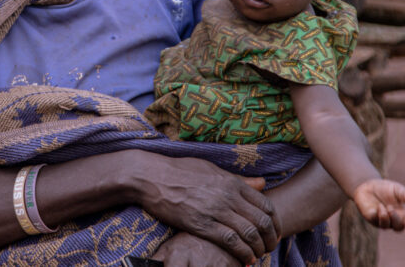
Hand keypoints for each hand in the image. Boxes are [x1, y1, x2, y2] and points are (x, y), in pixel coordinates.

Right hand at [132, 153, 280, 264]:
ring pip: (250, 234)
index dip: (275, 222)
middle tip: (270, 247)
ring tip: (257, 255)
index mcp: (231, 181)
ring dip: (259, 249)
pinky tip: (244, 259)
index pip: (266, 204)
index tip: (274, 232)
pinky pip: (231, 242)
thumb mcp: (210, 169)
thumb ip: (237, 180)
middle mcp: (227, 195)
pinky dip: (243, 253)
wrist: (151, 177)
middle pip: (262, 221)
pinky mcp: (202, 224)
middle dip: (271, 239)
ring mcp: (215, 210)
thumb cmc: (179, 171)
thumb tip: (262, 183)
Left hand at [353, 179, 404, 229]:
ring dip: (387, 217)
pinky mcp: (371, 217)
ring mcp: (381, 219)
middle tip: (394, 209)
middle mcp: (392, 219)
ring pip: (386, 226)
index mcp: (402, 214)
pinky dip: (377, 214)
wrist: (368, 185)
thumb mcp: (398, 190)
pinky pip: (375, 219)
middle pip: (398, 227)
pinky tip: (379, 206)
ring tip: (388, 207)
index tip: (404, 212)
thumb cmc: (386, 188)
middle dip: (398, 220)